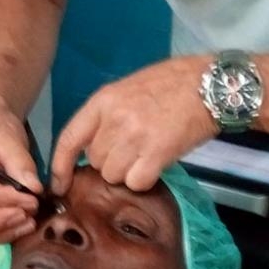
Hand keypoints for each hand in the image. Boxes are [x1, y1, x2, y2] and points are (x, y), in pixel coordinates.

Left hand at [51, 56, 218, 194]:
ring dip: (128, 172)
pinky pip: (137, 182)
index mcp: (103, 100)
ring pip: (114, 176)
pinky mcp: (158, 153)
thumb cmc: (171, 84)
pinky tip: (156, 165)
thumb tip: (93, 148)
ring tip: (146, 154)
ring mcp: (135, 136)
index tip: (58, 184)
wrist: (209, 85)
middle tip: (133, 150)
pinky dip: (145, 180)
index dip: (59, 166)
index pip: (69, 138)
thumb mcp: (128, 89)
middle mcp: (115, 119)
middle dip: (110, 162)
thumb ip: (107, 116)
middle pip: (96, 162)